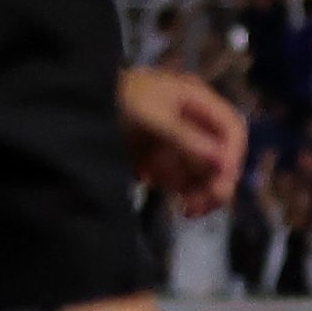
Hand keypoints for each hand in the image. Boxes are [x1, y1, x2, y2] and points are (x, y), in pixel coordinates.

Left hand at [119, 67, 244, 213]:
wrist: (78, 105)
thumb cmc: (116, 100)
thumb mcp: (151, 116)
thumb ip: (186, 138)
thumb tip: (221, 161)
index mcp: (197, 99)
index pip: (232, 128)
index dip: (233, 155)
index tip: (222, 180)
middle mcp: (194, 120)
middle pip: (222, 154)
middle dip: (217, 181)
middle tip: (204, 206)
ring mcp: (180, 140)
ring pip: (206, 171)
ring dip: (202, 192)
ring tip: (188, 210)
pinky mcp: (164, 157)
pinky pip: (185, 178)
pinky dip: (185, 192)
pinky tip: (180, 205)